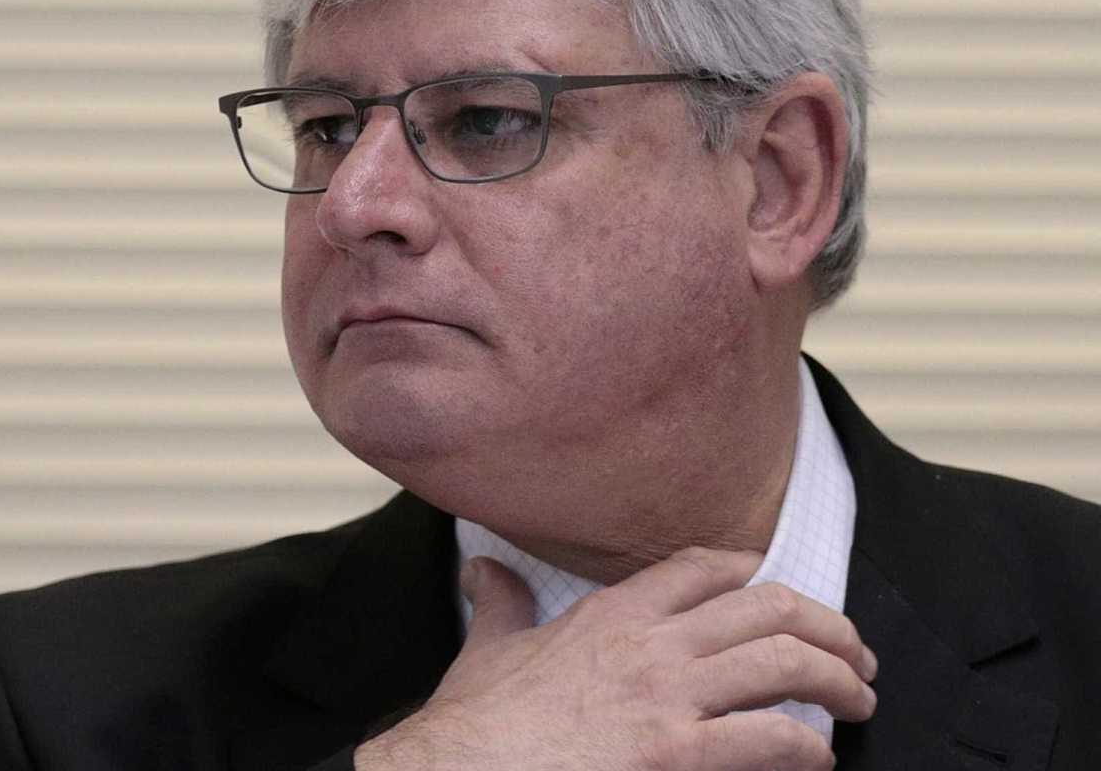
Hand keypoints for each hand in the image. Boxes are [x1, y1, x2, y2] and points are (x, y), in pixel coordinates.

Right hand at [354, 548, 876, 770]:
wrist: (461, 770)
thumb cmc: (475, 724)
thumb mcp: (488, 649)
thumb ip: (499, 604)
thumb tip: (481, 570)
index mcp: (611, 614)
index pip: (704, 568)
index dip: (754, 574)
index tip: (780, 594)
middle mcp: (650, 643)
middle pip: (768, 607)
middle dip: (827, 627)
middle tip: (853, 655)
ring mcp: (667, 697)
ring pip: (784, 663)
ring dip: (837, 679)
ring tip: (859, 698)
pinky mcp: (676, 753)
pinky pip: (770, 737)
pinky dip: (807, 746)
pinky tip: (818, 757)